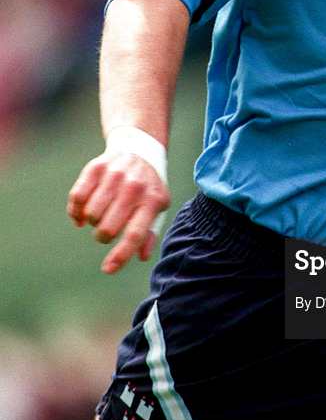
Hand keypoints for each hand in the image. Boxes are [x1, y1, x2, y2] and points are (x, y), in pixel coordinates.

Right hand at [68, 151, 169, 273]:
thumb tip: (141, 257)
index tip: (107, 269)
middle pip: (108, 227)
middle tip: (106, 231)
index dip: (120, 255)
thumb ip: (149, 233)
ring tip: (99, 216)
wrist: (139, 150)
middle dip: (103, 237)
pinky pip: (77, 197)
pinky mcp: (96, 168)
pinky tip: (81, 214)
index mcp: (152, 200)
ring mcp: (114, 176)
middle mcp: (134, 187)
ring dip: (91, 222)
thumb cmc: (148, 188)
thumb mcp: (157, 208)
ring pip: (90, 214)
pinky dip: (75, 211)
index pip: (135, 234)